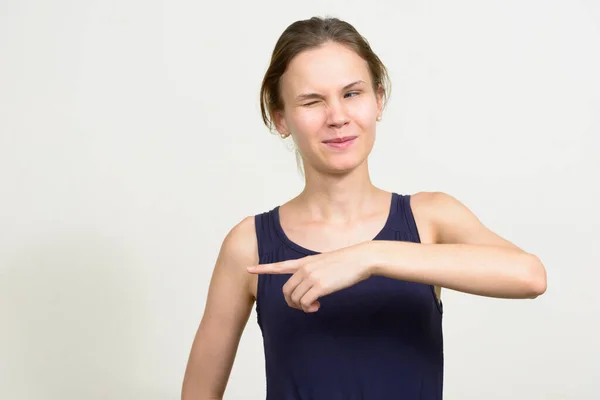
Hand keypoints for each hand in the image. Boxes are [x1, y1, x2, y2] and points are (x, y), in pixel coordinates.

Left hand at [247, 242, 373, 312]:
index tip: (248, 269)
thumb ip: (314, 273)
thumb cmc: (347, 262)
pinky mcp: (319, 286)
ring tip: (314, 306)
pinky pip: (305, 303)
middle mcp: (304, 268)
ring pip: (295, 298)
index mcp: (305, 261)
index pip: (280, 265)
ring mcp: (311, 276)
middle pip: (286, 290)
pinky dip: (309, 308)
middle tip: (304, 307)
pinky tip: (317, 307)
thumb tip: (310, 289)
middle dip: (291, 302)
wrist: (361, 258)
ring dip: (302, 307)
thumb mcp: (325, 263)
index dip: (263, 268)